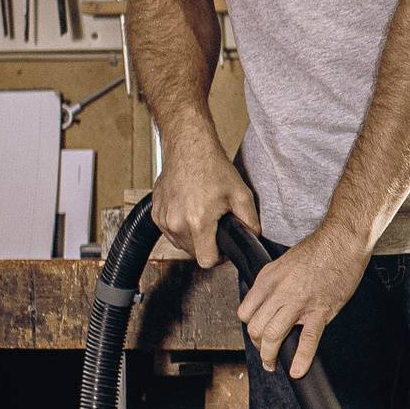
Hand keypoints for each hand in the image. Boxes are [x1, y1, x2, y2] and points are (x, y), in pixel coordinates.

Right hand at [150, 129, 260, 268]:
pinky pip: (170, 232)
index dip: (219, 257)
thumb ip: (250, 221)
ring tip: (202, 214)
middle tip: (215, 223)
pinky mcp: (156, 214)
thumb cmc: (212, 167)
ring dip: (193, 236)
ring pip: (181, 244)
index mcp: (198, 222)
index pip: (207, 261)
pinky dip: (180, 226)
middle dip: (206, 243)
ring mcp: (163, 219)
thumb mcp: (240, 193)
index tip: (223, 246)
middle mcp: (176, 223)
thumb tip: (253, 238)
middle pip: (194, 253)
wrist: (188, 147)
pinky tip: (189, 209)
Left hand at [237, 222, 368, 380]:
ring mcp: (299, 302)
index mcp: (267, 279)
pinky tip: (297, 370)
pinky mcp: (320, 311)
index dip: (250, 327)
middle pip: (256, 328)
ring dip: (270, 355)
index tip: (258, 333)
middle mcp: (279, 291)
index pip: (245, 312)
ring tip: (273, 365)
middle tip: (266, 353)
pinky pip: (307, 339)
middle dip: (259, 345)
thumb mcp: (283, 263)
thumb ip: (273, 284)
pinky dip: (301, 358)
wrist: (342, 242)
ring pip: (273, 335)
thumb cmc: (318, 250)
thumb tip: (270, 304)